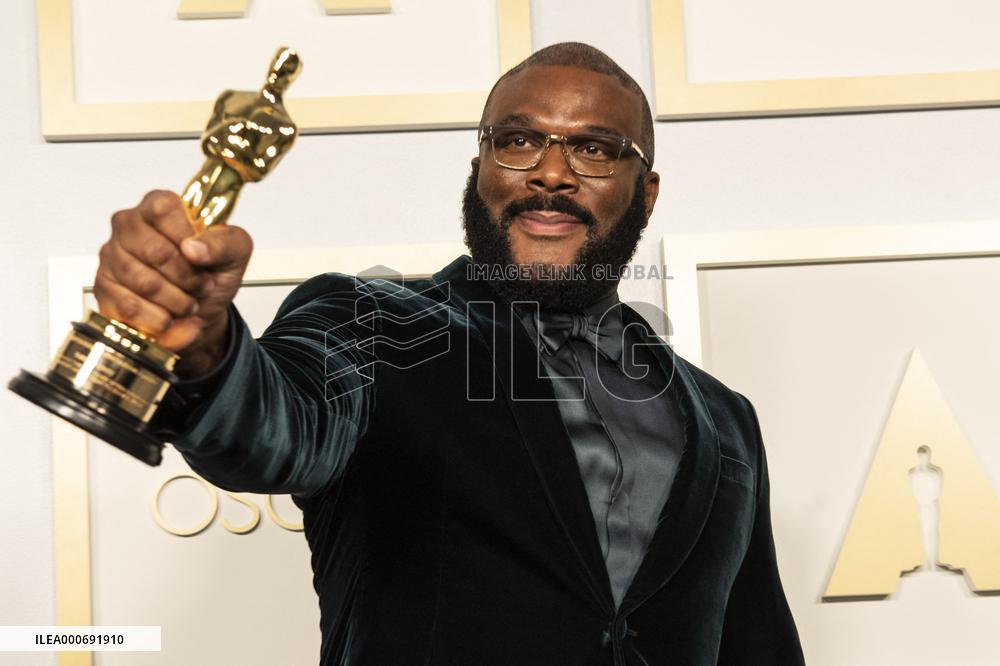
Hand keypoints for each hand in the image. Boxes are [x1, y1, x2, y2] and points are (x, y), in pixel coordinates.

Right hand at [94, 190, 252, 376]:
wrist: (199, 312)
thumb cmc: (212, 273)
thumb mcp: (235, 253)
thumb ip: (224, 243)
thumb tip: (193, 247)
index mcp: (160, 205)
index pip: (164, 210)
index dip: (187, 239)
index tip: (203, 260)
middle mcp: (129, 225)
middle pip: (156, 251)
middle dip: (188, 278)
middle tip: (203, 287)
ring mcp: (112, 256)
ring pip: (144, 282)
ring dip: (176, 301)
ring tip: (189, 303)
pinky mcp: (104, 287)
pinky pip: (129, 307)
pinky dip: (158, 319)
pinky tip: (169, 318)